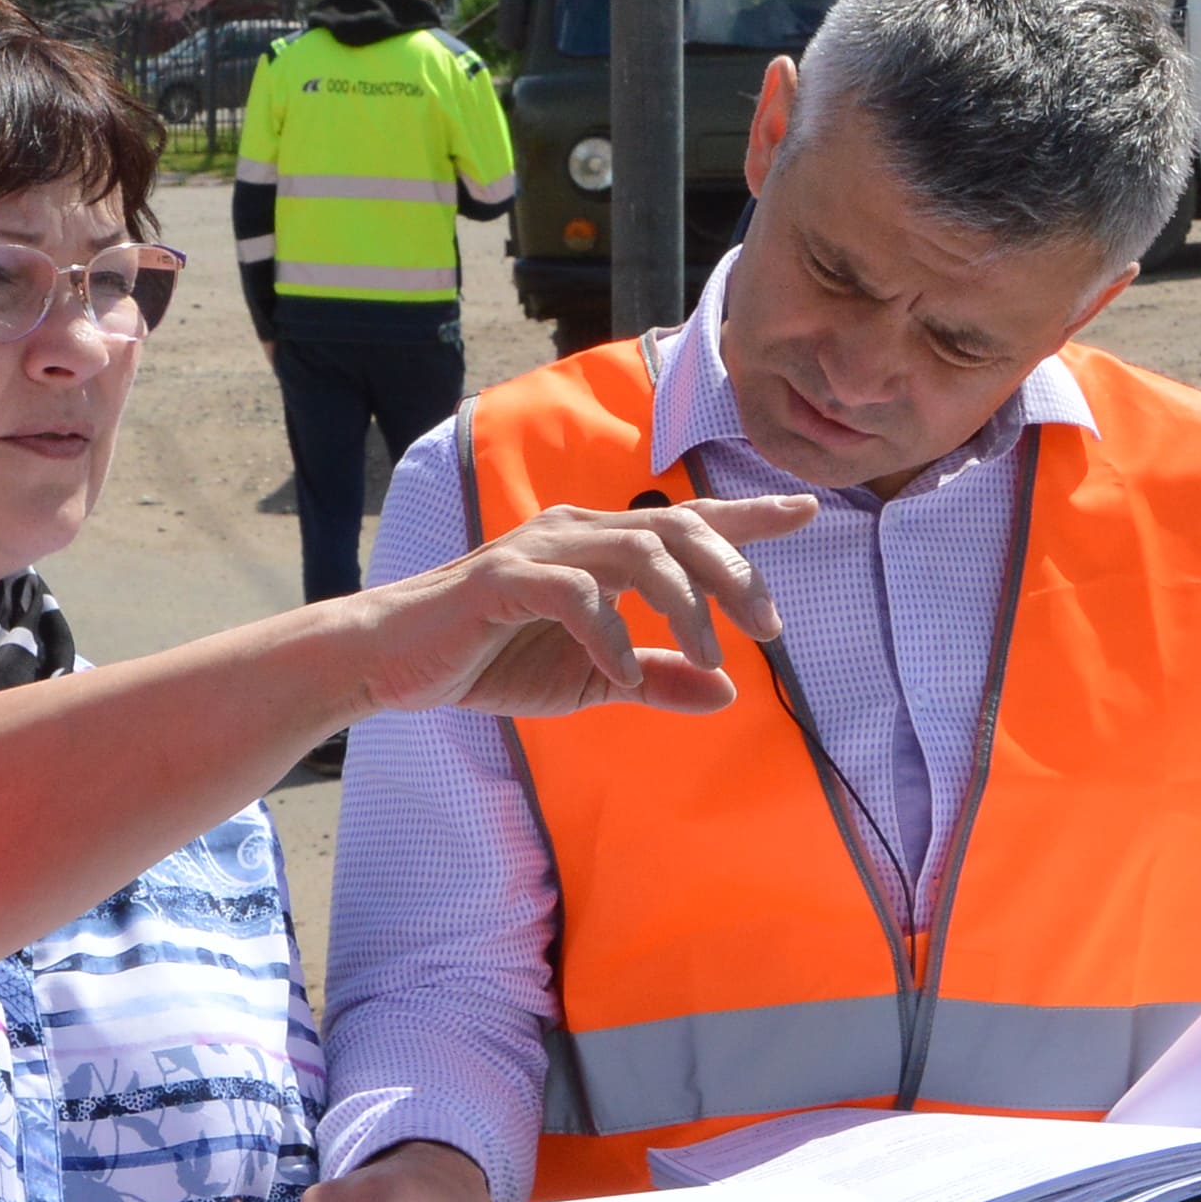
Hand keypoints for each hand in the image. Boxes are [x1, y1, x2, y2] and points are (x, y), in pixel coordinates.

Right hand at [334, 495, 815, 721]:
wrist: (391, 662)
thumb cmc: (489, 659)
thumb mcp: (589, 681)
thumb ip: (655, 680)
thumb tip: (727, 693)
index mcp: (600, 548)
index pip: (687, 522)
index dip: (749, 515)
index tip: (809, 509)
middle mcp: (577, 533)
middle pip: (677, 527)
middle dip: (735, 571)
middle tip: (771, 626)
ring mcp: (539, 549)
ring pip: (636, 550)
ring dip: (684, 603)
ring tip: (710, 652)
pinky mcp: (502, 580)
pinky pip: (574, 594)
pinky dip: (608, 632)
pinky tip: (619, 670)